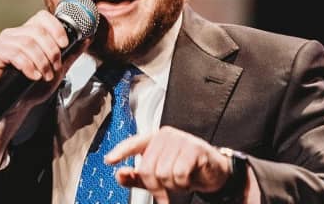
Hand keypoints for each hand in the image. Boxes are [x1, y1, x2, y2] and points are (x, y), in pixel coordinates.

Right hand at [0, 10, 88, 112]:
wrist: (16, 109)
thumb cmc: (32, 89)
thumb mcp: (57, 70)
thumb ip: (71, 53)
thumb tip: (87, 38)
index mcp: (28, 33)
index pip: (42, 17)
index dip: (56, 28)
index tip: (65, 45)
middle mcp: (14, 34)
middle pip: (37, 30)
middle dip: (51, 51)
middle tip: (55, 68)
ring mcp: (1, 42)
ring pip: (27, 42)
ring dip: (41, 61)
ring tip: (45, 75)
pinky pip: (13, 53)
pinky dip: (28, 65)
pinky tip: (33, 76)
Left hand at [104, 126, 231, 203]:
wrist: (214, 171)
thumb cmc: (186, 169)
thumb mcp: (159, 175)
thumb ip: (137, 177)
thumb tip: (120, 174)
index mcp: (155, 138)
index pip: (133, 144)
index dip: (121, 152)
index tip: (109, 160)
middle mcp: (166, 136)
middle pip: (147, 168)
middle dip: (156, 185)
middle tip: (167, 187)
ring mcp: (181, 140)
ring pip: (163, 173)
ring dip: (173, 184)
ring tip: (181, 179)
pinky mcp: (194, 148)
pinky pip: (179, 173)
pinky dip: (183, 182)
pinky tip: (189, 177)